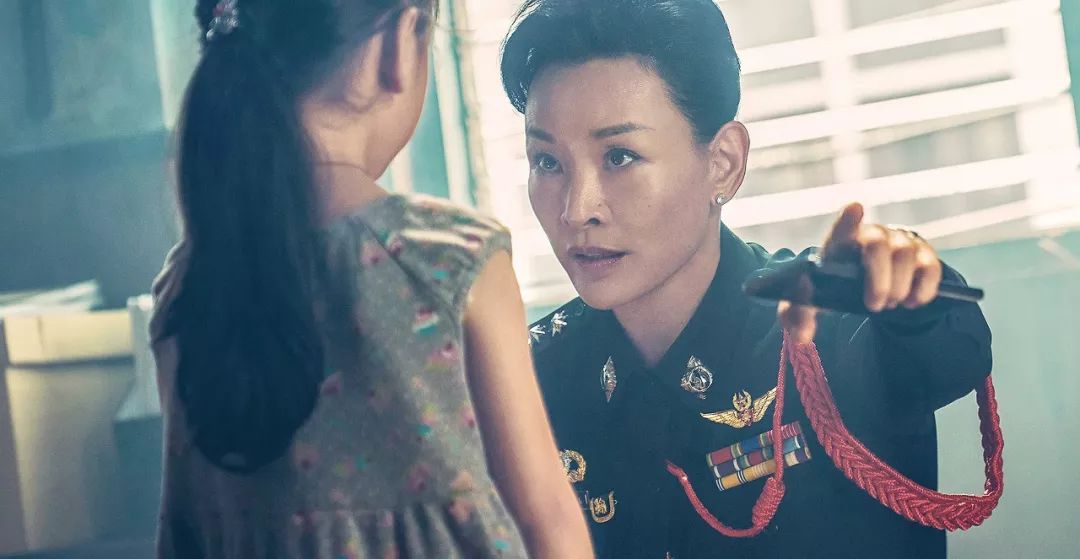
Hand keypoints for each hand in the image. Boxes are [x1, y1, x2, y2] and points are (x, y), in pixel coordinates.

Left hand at [779, 203, 942, 343]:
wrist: (868, 283)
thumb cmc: (835, 285)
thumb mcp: (813, 300)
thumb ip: (799, 315)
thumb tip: (802, 336)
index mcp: (840, 243)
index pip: (843, 227)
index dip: (849, 218)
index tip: (855, 208)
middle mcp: (872, 235)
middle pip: (879, 245)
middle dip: (879, 278)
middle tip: (875, 305)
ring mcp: (900, 241)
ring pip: (906, 254)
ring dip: (900, 284)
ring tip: (891, 305)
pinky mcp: (923, 254)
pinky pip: (930, 265)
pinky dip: (924, 287)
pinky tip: (914, 302)